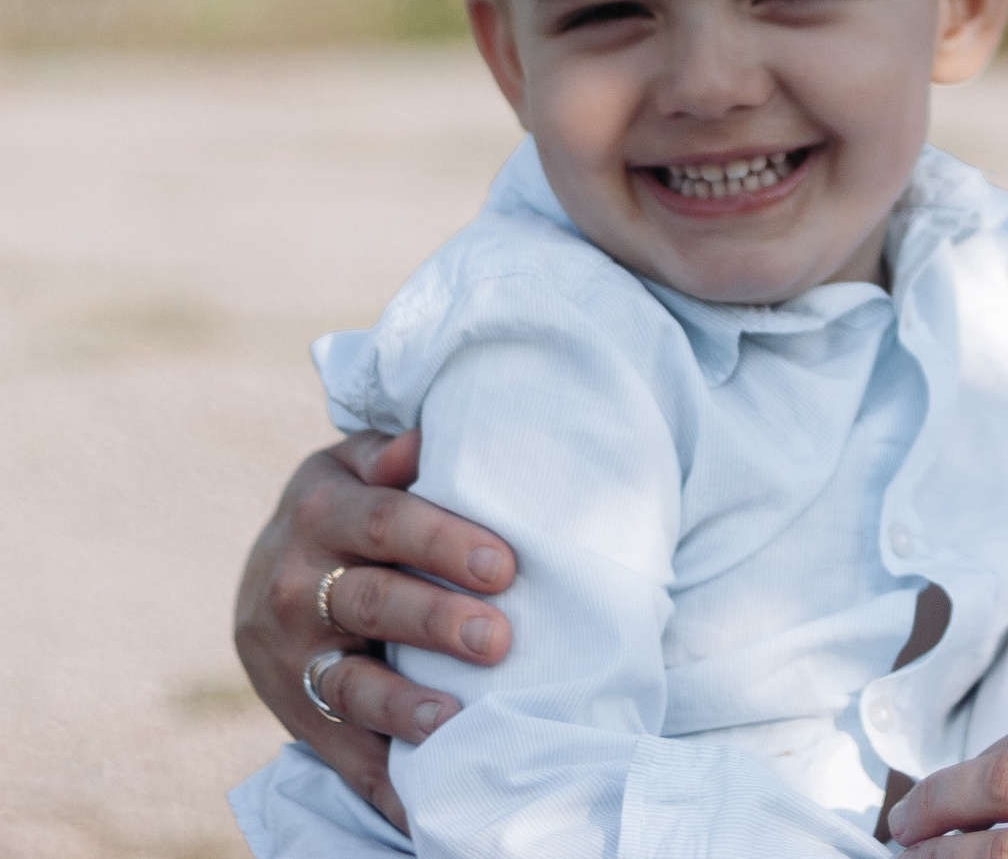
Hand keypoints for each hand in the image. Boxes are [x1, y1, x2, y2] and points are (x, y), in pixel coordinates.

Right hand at [231, 429, 518, 830]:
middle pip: (372, 603)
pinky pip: (339, 749)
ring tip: (451, 718)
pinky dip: (381, 781)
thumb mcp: (355, 464)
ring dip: (400, 705)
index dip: (445, 542)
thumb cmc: (349, 507)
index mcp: (322, 510)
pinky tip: (421, 802)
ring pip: (346, 683)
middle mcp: (296, 583)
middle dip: (436, 622)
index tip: (505, 565)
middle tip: (498, 637)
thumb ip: (392, 452)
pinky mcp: (295, 709)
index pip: (389, 523)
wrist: (268, 571)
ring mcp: (290, 655)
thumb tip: (423, 440)